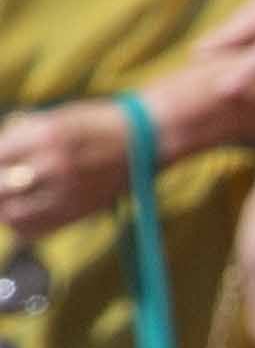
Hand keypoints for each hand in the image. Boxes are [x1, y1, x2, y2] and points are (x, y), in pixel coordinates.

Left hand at [0, 102, 128, 236]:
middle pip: (1, 189)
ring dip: (3, 208)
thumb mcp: (53, 118)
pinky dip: (20, 225)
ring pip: (13, 214)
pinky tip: (20, 213)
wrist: (146, 140)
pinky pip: (36, 229)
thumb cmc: (95, 124)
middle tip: (1, 184)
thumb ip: (17, 137)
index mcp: (47, 135)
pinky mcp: (80, 210)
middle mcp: (57, 165)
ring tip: (6, 200)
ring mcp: (69, 191)